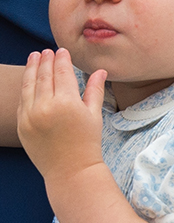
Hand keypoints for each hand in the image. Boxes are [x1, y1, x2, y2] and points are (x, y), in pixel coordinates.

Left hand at [17, 48, 106, 183]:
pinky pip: (22, 101)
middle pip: (44, 75)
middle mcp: (46, 107)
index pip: (62, 72)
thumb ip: (95, 89)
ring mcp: (31, 117)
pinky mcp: (23, 126)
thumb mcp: (94, 114)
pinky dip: (26, 87)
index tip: (62, 51)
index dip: (62, 59)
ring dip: (32, 68)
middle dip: (46, 60)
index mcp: (67, 102)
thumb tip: (100, 70)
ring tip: (34, 56)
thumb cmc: (87, 142)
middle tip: (47, 51)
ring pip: (29, 85)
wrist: (71, 172)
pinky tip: (29, 79)